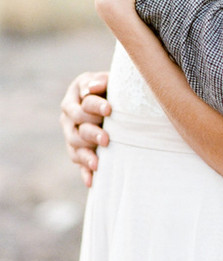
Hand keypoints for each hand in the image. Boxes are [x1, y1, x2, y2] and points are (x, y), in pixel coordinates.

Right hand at [60, 71, 110, 186]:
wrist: (116, 100)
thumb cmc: (112, 86)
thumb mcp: (107, 79)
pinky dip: (84, 172)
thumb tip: (91, 88)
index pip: (80, 106)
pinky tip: (91, 181)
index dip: (94, 107)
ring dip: (86, 155)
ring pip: (74, 147)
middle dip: (91, 134)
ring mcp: (71, 134)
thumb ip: (100, 81)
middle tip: (107, 139)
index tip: (109, 110)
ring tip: (98, 162)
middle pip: (75, 129)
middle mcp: (68, 117)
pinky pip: (79, 162)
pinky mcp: (79, 149)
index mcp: (73, 97)